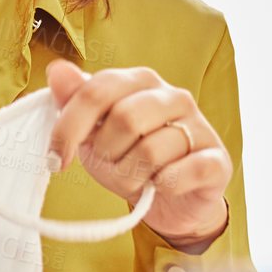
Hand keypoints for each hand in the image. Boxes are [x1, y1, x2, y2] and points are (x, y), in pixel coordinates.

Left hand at [45, 58, 230, 249]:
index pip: (96, 91)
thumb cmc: (129, 160)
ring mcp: (199, 126)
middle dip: (106, 154)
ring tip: (138, 179)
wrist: (171, 202)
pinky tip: (161, 186)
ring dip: (131, 176)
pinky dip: (161, 186)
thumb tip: (57, 70)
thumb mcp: (93, 134)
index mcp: (139, 82)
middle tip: (111, 167)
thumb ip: (74, 102)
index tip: (55, 160)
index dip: (68, 128)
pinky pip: (179, 173)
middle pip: (124, 118)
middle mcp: (173, 96)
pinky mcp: (217, 160)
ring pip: (150, 151)